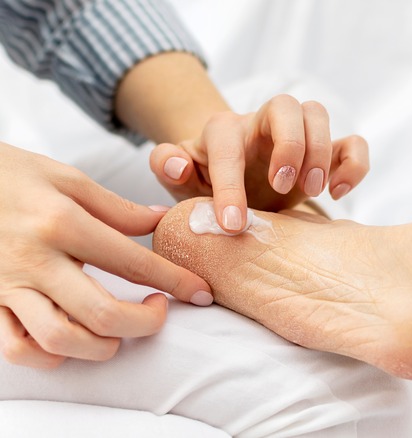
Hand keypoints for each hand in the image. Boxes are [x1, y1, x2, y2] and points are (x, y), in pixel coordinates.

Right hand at [0, 143, 211, 368]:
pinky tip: (72, 340)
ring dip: (100, 346)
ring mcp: (6, 286)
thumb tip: (162, 220)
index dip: (175, 282)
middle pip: (101, 314)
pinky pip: (15, 348)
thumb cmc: (10, 175)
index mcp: (61, 223)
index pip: (132, 263)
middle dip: (145, 324)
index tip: (201, 293)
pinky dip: (49, 355)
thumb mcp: (66, 178)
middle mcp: (34, 260)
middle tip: (159, 312)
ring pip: (59, 340)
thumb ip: (116, 207)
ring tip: (117, 330)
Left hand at [148, 94, 369, 231]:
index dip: (229, 184)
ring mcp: (298, 135)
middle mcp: (264, 123)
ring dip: (320, 153)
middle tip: (283, 187)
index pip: (228, 145)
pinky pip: (352, 142)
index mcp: (225, 131)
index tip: (233, 225)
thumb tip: (175, 163)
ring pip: (318, 114)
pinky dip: (354, 164)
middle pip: (286, 105)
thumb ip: (167, 166)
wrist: (235, 184)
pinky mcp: (326, 153)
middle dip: (289, 145)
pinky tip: (338, 193)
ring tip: (313, 190)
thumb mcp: (181, 180)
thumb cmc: (206, 183)